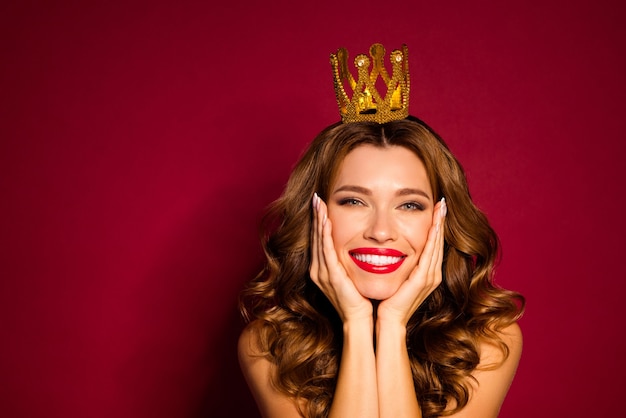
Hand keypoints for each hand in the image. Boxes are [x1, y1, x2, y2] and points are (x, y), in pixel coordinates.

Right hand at [309, 193, 372, 322]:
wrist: (358, 319)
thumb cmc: (359, 299)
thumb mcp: (351, 276)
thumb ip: (349, 262)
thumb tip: (359, 246)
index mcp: (323, 269)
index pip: (319, 240)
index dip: (318, 222)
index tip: (320, 205)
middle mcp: (318, 270)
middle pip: (315, 237)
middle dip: (316, 217)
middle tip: (316, 198)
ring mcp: (322, 273)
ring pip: (319, 241)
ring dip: (318, 221)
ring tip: (318, 204)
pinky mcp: (330, 276)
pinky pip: (326, 250)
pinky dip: (324, 234)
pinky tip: (325, 221)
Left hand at [377, 198, 446, 325]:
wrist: (388, 319)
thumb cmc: (389, 300)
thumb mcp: (397, 277)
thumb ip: (400, 264)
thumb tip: (391, 249)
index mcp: (427, 273)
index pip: (433, 245)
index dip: (436, 227)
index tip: (436, 210)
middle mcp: (432, 274)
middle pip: (439, 242)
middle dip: (440, 222)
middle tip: (441, 203)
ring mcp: (430, 277)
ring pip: (437, 245)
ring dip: (439, 226)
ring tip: (440, 208)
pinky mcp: (423, 280)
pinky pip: (430, 254)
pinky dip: (433, 238)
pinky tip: (434, 225)